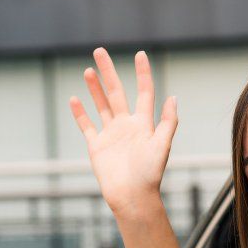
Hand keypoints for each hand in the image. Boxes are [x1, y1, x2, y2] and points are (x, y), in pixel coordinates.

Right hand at [70, 48, 177, 217]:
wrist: (133, 196)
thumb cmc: (150, 173)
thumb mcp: (162, 145)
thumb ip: (168, 121)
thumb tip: (173, 97)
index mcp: (144, 123)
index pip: (144, 92)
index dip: (143, 73)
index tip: (140, 54)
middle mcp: (127, 126)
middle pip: (117, 92)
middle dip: (109, 72)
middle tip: (100, 51)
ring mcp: (111, 135)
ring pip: (101, 105)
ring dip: (95, 88)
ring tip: (89, 70)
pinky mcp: (97, 146)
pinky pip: (87, 126)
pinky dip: (80, 113)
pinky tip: (74, 98)